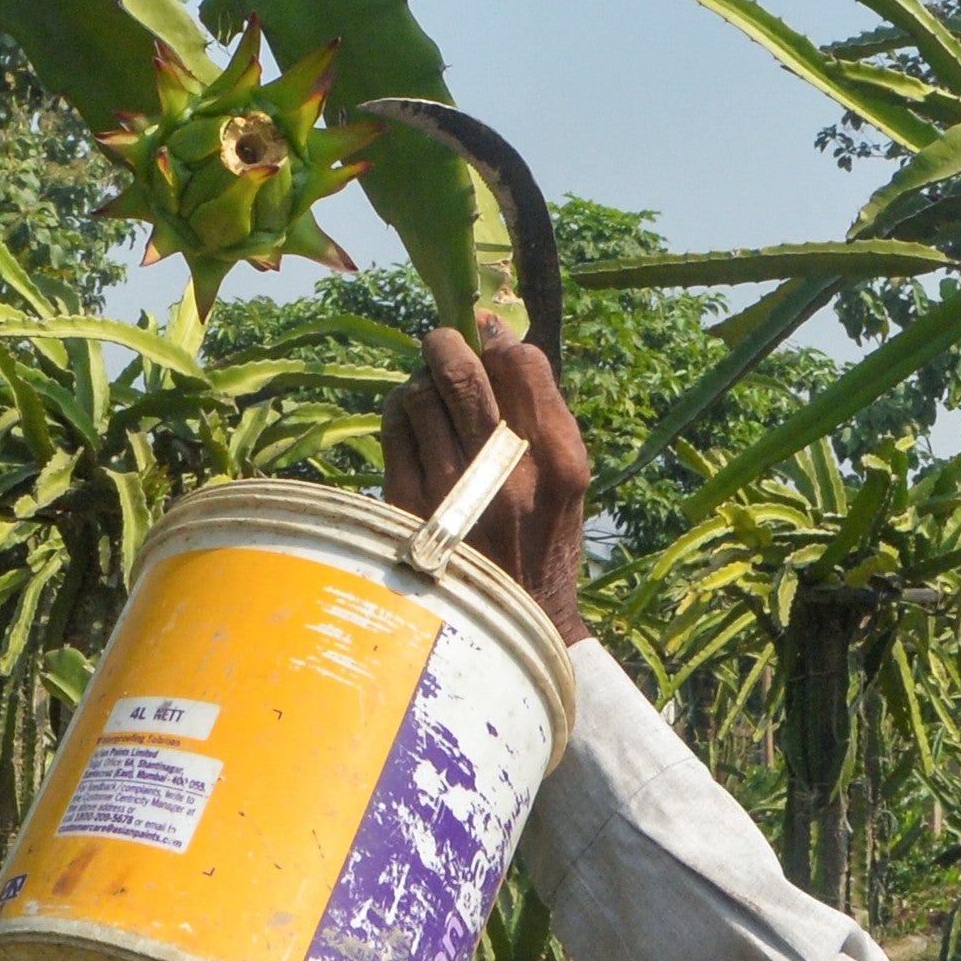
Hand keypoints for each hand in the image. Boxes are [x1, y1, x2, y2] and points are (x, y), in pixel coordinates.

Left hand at [380, 318, 593, 642]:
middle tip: (441, 346)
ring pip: (419, 396)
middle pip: (462, 373)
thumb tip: (499, 338)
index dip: (498, 340)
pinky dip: (399, 412)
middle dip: (445, 345)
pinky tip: (409, 422)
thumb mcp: (566, 481)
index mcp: (557, 460)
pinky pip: (393, 429)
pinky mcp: (409, 507)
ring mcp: (452, 491)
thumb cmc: (543, 542)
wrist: (515, 624)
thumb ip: (543, 414)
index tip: (485, 335)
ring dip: (420, 382)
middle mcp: (506, 473)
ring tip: (428, 393)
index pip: (523, 365)